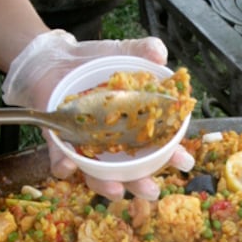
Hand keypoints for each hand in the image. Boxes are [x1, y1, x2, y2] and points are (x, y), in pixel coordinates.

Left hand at [1, 29, 192, 201]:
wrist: (57, 59)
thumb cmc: (94, 62)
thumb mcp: (121, 53)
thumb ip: (143, 50)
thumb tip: (159, 53)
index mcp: (135, 124)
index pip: (158, 147)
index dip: (172, 157)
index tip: (183, 162)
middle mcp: (112, 141)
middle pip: (130, 170)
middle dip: (142, 184)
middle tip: (151, 191)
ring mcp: (86, 144)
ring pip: (97, 173)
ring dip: (106, 185)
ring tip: (117, 190)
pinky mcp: (59, 141)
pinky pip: (61, 159)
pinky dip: (65, 166)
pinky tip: (69, 166)